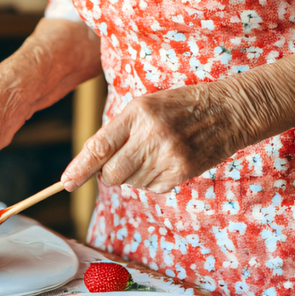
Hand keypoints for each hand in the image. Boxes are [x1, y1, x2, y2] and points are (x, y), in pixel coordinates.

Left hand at [60, 83, 264, 193]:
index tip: (66, 182)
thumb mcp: (147, 106)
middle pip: (112, 174)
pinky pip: (152, 188)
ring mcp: (168, 156)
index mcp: (138, 113)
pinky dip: (154, 180)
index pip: (99, 146)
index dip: (79, 168)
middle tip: (122, 162)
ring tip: (154, 154)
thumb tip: (94, 164)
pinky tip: (167, 161)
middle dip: (109, 174)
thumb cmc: (181, 107)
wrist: (228, 111)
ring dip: (135, 176)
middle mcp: (151, 135)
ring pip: (132, 183)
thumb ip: (120, 131)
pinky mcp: (181, 172)